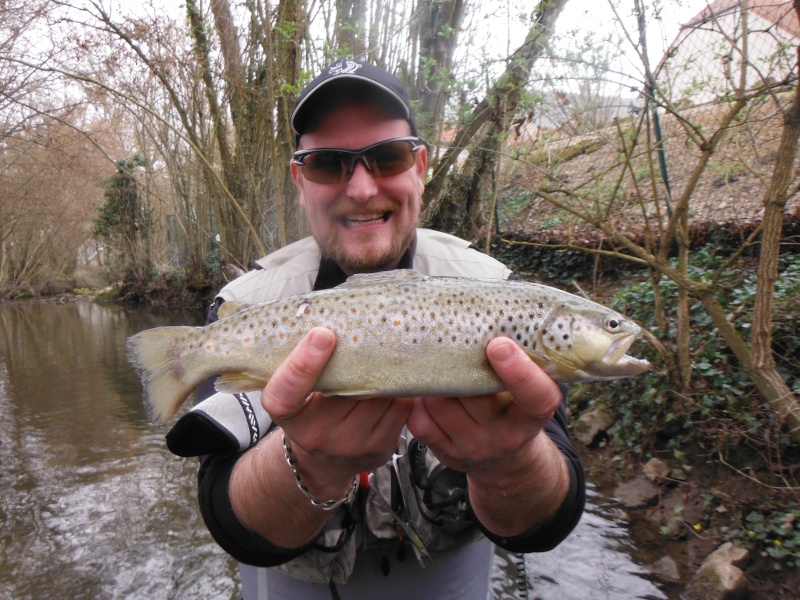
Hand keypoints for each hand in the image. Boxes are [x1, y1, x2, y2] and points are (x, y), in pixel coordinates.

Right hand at [262, 327, 412, 497]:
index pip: (287, 391)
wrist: (321, 462)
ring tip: (387, 356)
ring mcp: (350, 445)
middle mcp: (316, 435)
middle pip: (347, 385)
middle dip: (362, 358)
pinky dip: (400, 391)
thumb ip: (303, 365)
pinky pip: (399, 409)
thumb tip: (329, 321)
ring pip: (378, 395)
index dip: (303, 362)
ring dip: (385, 374)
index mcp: (288, 415)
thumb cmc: (308, 413)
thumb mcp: (293, 392)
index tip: (322, 335)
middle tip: (372, 332)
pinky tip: (397, 381)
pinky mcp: (379, 449)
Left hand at [407, 336, 563, 483]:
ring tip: (436, 364)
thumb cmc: (516, 409)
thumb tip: (491, 318)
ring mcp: (473, 447)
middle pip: (475, 395)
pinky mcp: (446, 453)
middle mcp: (505, 436)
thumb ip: (521, 362)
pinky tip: (425, 391)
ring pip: (441, 405)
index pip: (536, 397)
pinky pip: (421, 422)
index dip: (519, 372)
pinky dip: (418, 403)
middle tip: (450, 340)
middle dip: (460, 365)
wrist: (507, 458)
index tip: (499, 345)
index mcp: (533, 416)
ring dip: (435, 382)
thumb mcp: (532, 389)